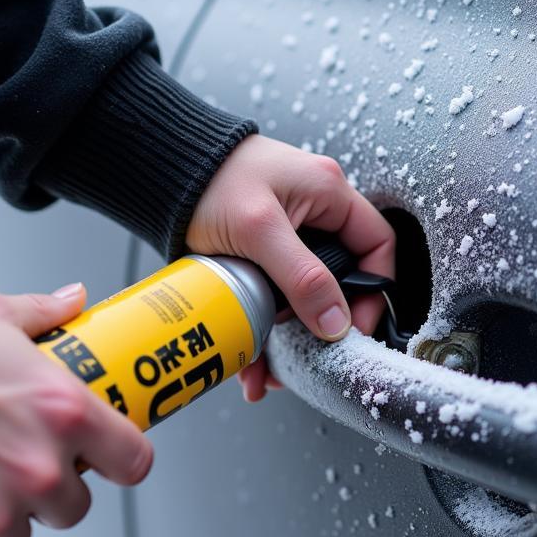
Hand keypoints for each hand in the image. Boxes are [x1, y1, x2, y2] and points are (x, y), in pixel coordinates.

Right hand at [0, 285, 152, 536]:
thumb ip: (42, 314)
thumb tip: (72, 302)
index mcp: (63, 410)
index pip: (133, 460)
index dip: (121, 458)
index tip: (108, 456)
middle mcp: (36, 467)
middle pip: (74, 508)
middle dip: (54, 490)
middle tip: (22, 460)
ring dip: (4, 516)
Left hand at [185, 135, 395, 401]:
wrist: (158, 170)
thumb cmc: (209, 178)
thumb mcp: (260, 229)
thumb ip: (302, 276)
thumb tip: (335, 322)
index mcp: (329, 193)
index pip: (377, 244)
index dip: (375, 288)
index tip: (356, 327)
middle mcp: (315, 212)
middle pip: (340, 277)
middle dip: (324, 322)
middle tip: (312, 353)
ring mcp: (288, 234)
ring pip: (304, 293)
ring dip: (289, 333)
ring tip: (270, 367)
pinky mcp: (261, 252)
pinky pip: (276, 294)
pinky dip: (264, 325)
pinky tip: (250, 357)